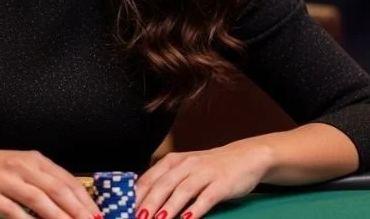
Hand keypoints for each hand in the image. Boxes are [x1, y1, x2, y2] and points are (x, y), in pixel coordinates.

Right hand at [0, 143, 99, 218]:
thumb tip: (65, 201)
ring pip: (41, 201)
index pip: (67, 180)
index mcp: (34, 160)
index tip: (98, 214)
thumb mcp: (17, 166)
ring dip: (60, 218)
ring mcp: (6, 181)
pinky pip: (14, 212)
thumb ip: (40, 181)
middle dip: (79, 211)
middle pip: (58, 191)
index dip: (85, 199)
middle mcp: (23, 167)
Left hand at [135, 140, 271, 218]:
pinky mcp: (221, 183)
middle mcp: (187, 164)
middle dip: (149, 204)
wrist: (244, 157)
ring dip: (168, 208)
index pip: (149, 179)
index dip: (136, 196)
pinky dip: (195, 210)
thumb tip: (141, 202)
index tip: (125, 211)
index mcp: (174, 161)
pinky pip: (206, 198)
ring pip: (182, 191)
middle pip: (163, 185)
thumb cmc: (210, 167)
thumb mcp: (185, 169)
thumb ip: (165, 181)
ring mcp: (205, 173)